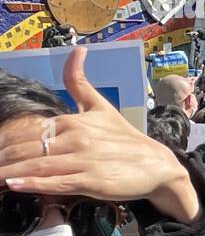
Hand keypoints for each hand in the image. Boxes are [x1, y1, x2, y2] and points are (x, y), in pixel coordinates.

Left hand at [0, 47, 199, 223]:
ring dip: (10, 172)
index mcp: (73, 120)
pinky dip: (34, 184)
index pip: (27, 130)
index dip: (4, 140)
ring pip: (39, 165)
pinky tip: (15, 185)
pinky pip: (58, 182)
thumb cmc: (126, 139)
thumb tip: (77, 49)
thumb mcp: (101, 108)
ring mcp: (85, 160)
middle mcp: (77, 138)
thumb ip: (79, 82)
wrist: (159, 165)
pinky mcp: (94, 181)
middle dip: (3, 158)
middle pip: (27, 148)